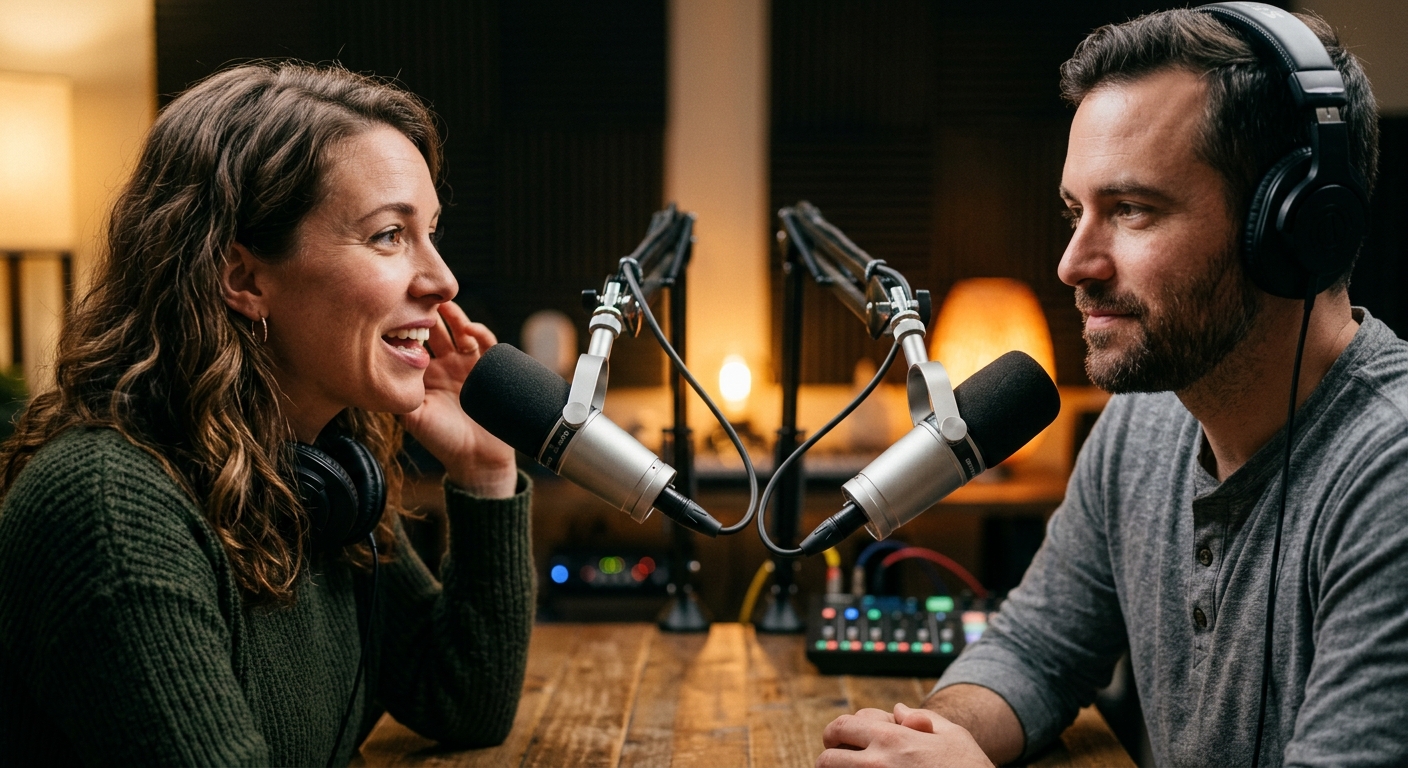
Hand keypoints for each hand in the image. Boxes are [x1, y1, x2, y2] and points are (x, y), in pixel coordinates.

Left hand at [401, 301, 517, 496]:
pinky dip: (479, 332)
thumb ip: (398, 396)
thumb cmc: (443, 441)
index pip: (414, 341)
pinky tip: (470, 329)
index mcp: (424, 374)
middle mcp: (445, 365)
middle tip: (422, 297)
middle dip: (430, 312)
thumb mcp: (414, 419)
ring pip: (460, 331)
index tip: (398, 308)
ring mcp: (468, 365)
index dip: (407, 324)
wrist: (478, 459)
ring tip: (445, 305)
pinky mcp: (490, 369)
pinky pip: (486, 344)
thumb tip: (375, 376)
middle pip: (437, 329)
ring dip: (454, 317)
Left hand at [816, 703, 993, 767]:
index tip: (843, 740)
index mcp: (892, 738)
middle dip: (831, 757)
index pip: (843, 726)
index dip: (839, 732)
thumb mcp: (952, 735)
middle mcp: (878, 762)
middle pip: (828, 758)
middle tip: (840, 760)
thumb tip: (899, 710)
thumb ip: (923, 718)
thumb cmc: (969, 767)